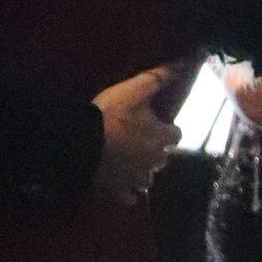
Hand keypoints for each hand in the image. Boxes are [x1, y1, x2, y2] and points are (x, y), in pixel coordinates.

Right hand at [92, 67, 179, 204]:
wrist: (80, 144)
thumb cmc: (109, 116)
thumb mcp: (133, 90)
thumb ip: (157, 78)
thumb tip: (182, 64)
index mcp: (160, 138)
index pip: (176, 134)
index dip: (168, 129)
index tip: (157, 123)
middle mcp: (154, 162)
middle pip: (163, 158)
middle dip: (156, 150)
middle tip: (140, 139)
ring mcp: (136, 179)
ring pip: (148, 179)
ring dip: (143, 171)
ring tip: (131, 163)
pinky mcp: (119, 191)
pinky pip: (129, 196)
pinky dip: (129, 192)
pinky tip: (122, 186)